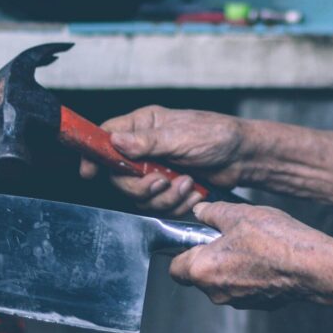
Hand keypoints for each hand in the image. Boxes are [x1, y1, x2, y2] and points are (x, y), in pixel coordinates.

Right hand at [79, 106, 250, 215]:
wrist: (243, 157)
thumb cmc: (216, 135)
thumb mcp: (181, 135)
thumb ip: (147, 142)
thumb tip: (115, 141)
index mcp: (143, 125)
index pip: (105, 138)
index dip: (94, 155)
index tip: (89, 172)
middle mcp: (144, 148)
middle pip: (119, 176)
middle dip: (141, 186)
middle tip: (162, 181)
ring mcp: (156, 169)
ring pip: (140, 196)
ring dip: (165, 197)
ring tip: (187, 183)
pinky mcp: (169, 188)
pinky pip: (159, 207)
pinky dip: (177, 205)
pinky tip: (193, 192)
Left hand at [169, 202, 332, 308]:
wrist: (310, 265)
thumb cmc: (275, 240)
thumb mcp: (238, 214)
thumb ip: (213, 212)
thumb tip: (200, 210)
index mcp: (202, 269)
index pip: (175, 268)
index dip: (182, 252)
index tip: (196, 239)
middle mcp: (216, 291)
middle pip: (200, 275)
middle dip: (210, 257)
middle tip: (229, 237)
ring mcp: (238, 301)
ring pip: (223, 282)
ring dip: (231, 265)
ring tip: (252, 245)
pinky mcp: (258, 304)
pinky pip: (244, 287)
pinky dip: (250, 275)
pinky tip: (267, 258)